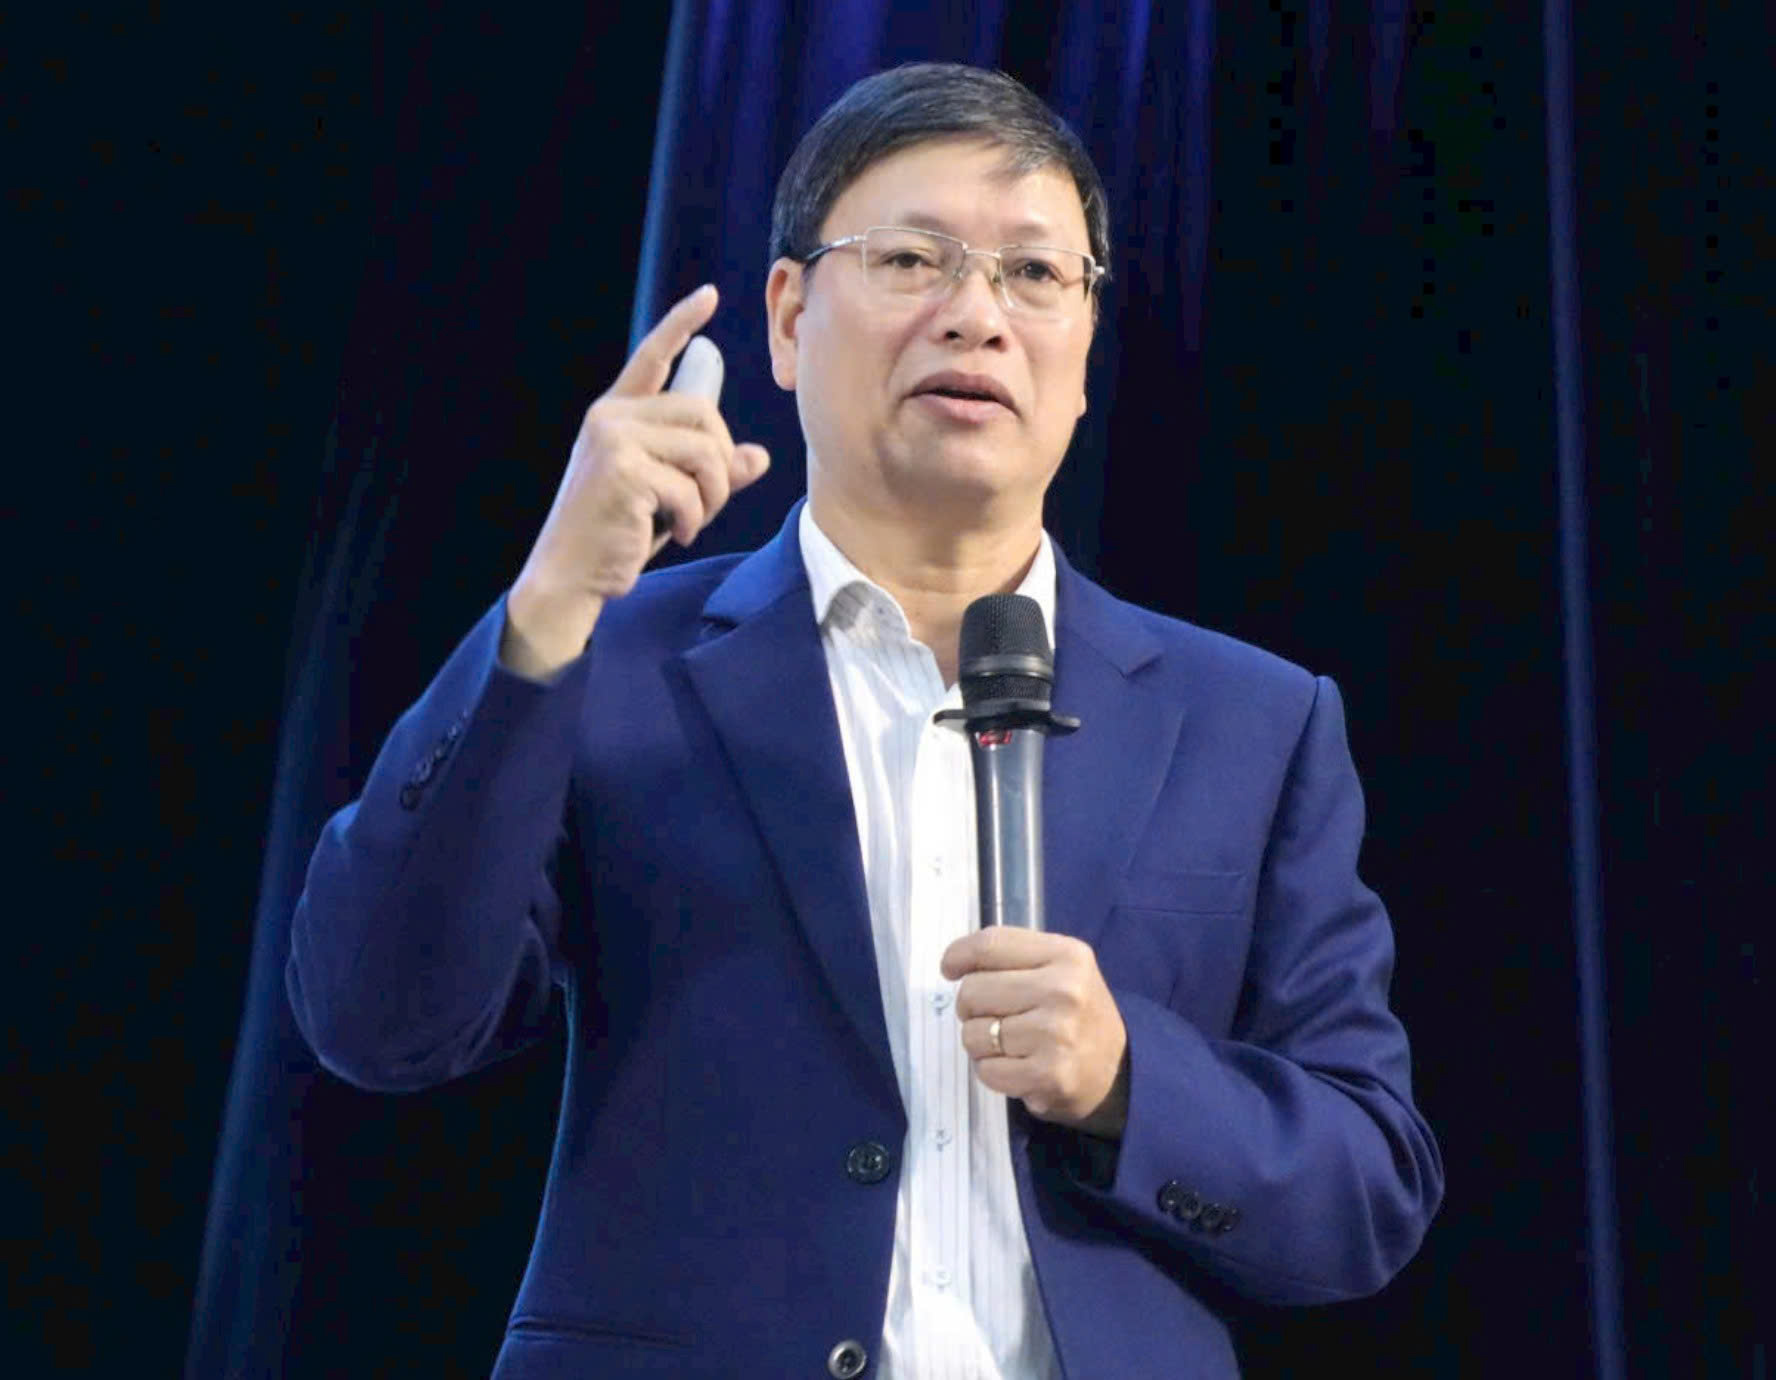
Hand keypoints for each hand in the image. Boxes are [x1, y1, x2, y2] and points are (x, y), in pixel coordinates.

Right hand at [502, 284, 770, 676]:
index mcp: (617, 414)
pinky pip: (691, 486)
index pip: (653, 357)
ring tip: (692, 520)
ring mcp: (614, 440)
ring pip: (706, 450)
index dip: (682, 324)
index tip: (710, 296)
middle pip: (704, 413)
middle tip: (707, 500)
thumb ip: (710, 471)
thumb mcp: (670, 496)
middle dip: (721, 461)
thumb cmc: (618, 535)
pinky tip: (673, 533)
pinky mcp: (622, 470)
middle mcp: (611, 417)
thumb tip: (759, 457)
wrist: (572, 575)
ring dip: (713, 494)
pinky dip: (695, 517)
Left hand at [943, 927, 1130, 1138]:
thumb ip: (1014, 957)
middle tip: (995, 1017)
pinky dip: (993, 1071)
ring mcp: (1056, 1034)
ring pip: (974, 1034)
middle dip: (973, 1008)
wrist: (1120, 1071)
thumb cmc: (1078, 1013)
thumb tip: (953, 963)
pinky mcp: (1048, 1075)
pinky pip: (987, 1070)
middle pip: (973, 990)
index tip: (950, 968)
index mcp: (1067, 955)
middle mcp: (1064, 991)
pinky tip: (1018, 1067)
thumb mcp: (1061, 968)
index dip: (958, 955)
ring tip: (1011, 1045)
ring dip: (982, 1044)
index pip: (990, 944)